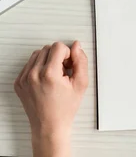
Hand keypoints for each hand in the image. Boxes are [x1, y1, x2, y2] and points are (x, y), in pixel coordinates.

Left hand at [14, 41, 87, 155]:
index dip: (68, 54)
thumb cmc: (65, 108)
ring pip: (37, 54)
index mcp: (49, 74)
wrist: (49, 126)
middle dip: (58, 56)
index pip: (58, 46)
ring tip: (55, 75)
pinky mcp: (18, 82)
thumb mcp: (81, 84)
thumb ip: (81, 61)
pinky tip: (46, 79)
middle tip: (63, 71)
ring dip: (47, 60)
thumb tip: (77, 46)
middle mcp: (33, 75)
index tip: (69, 66)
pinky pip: (29, 64)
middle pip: (47, 48)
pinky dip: (38, 67)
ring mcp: (23, 79)